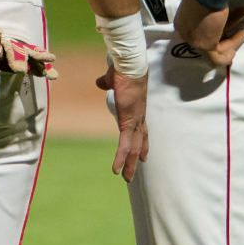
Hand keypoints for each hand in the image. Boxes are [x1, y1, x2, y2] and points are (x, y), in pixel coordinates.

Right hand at [103, 64, 148, 182]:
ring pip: (133, 148)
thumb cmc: (123, 69)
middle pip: (139, 142)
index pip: (141, 130)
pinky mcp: (127, 122)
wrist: (130, 66)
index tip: (143, 155)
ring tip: (126, 178)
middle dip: (136, 158)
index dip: (142, 143)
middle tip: (133, 172)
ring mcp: (134, 121)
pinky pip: (124, 145)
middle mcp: (139, 117)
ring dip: (129, 164)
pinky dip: (120, 158)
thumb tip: (100, 82)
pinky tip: (116, 169)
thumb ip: (106, 82)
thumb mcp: (113, 79)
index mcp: (136, 109)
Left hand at [174, 0, 243, 66]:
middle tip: (231, 37)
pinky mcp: (207, 45)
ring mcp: (194, 42)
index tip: (223, 27)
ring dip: (230, 43)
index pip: (197, 31)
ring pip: (214, 49)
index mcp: (182, 22)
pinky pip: (222, 51)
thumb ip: (208, 9)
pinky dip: (234, 43)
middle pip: (205, 40)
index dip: (212, 30)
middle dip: (221, 38)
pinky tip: (242, 33)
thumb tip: (219, 7)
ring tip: (242, 34)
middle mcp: (185, 34)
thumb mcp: (203, 2)